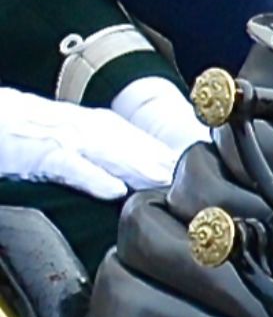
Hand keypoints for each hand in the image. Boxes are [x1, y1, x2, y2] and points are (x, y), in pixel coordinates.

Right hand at [0, 86, 184, 198]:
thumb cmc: (25, 131)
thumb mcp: (68, 138)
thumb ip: (101, 152)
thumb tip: (135, 173)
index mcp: (94, 125)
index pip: (141, 139)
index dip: (171, 154)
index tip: (203, 171)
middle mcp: (85, 128)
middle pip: (134, 144)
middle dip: (166, 161)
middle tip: (199, 180)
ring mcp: (63, 138)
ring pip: (110, 151)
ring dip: (142, 167)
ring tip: (169, 183)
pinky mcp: (38, 153)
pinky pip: (69, 165)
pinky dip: (92, 176)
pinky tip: (115, 191)